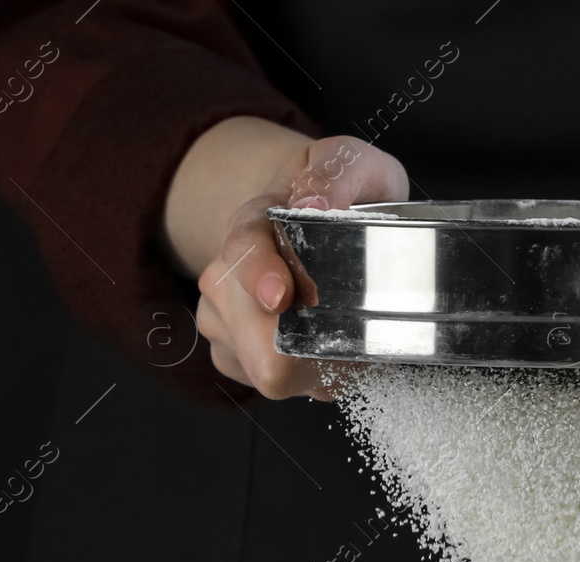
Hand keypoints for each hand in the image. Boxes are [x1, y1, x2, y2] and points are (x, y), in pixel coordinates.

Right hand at [164, 119, 408, 399]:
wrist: (312, 211)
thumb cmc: (336, 194)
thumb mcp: (349, 162)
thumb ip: (336, 172)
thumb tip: (315, 204)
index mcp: (253, 224)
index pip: (242, 253)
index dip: (259, 276)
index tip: (280, 295)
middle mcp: (227, 275)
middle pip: (250, 333)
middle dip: (306, 347)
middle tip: (355, 334)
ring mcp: (224, 317)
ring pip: (263, 367)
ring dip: (314, 362)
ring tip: (341, 332)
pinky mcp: (233, 352)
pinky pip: (273, 381)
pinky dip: (310, 373)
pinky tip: (325, 348)